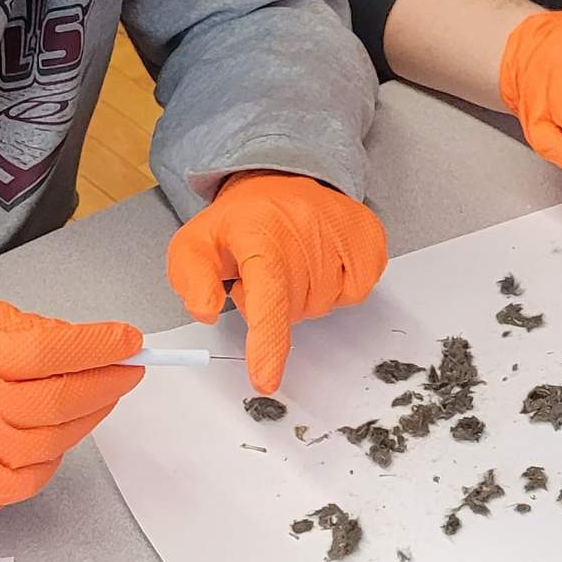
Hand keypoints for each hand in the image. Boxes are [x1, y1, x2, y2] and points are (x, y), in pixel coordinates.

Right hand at [0, 290, 148, 517]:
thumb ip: (2, 321)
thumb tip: (64, 336)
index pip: (48, 352)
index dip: (97, 346)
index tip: (127, 340)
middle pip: (61, 400)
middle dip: (106, 382)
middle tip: (127, 369)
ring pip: (54, 442)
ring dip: (85, 418)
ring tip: (93, 397)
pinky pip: (30, 479)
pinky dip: (52, 456)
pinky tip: (51, 434)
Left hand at [156, 172, 387, 397]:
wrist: (284, 180)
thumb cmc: (240, 222)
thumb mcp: (194, 245)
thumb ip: (191, 280)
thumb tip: (205, 310)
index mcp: (259, 234)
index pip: (267, 298)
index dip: (268, 344)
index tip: (265, 381)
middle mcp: (307, 229)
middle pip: (294, 310)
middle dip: (273, 304)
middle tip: (264, 271)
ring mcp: (344, 233)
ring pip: (324, 304)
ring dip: (303, 296)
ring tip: (290, 261)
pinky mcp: (371, 239)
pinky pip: (355, 292)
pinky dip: (336, 287)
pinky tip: (319, 260)